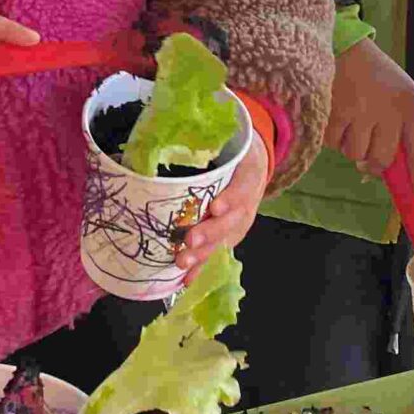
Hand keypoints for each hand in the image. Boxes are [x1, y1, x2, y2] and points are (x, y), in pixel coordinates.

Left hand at [176, 128, 269, 271]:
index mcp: (249, 173)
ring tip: (183, 263)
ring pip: (223, 241)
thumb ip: (201, 138)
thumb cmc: (231, 150)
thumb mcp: (225, 139)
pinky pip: (217, 253)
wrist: (254, 164)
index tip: (216, 207)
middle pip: (231, 220)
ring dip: (203, 255)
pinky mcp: (230, 236)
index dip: (231, 199)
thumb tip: (160, 132)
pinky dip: (202, 268)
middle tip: (190, 240)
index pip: (243, 187)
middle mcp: (247, 202)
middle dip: (210, 232)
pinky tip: (186, 280)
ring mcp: (240, 222)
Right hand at [325, 39, 413, 195]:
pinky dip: (331, 136)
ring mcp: (363, 110)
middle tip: (366, 150)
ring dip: (349, 145)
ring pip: (356, 154)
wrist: (340, 44)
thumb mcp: (397, 95)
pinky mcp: (336, 111)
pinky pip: (332, 144)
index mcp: (411, 103)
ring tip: (349, 121)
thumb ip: (400, 129)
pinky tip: (335, 115)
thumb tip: (391, 171)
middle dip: (372, 162)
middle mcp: (391, 108)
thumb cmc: (372, 74)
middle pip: (383, 159)